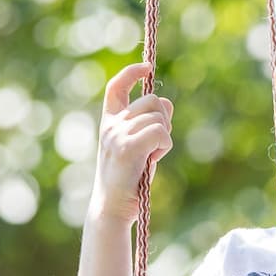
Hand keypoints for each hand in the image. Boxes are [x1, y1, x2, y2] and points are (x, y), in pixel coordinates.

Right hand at [88, 63, 173, 224]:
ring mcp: (117, 135)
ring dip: (165, 137)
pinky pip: (160, 132)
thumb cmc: (129, 179)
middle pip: (152, 100)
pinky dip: (164, 146)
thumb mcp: (138, 146)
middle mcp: (110, 125)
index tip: (147, 67)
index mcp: (108, 123)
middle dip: (164, 119)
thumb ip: (149, 123)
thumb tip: (166, 102)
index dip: (131, 72)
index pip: (115, 87)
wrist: (112, 208)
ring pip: (159, 117)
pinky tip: (154, 161)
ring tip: (151, 157)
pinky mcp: (127, 147)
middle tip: (156, 145)